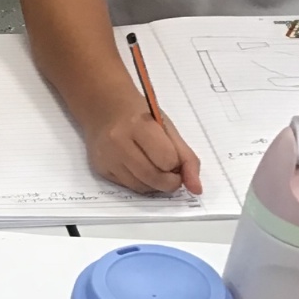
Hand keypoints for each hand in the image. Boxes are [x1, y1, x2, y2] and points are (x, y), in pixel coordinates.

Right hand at [87, 104, 202, 194]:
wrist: (105, 108)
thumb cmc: (140, 116)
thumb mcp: (167, 128)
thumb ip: (187, 158)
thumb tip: (197, 189)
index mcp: (139, 125)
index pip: (166, 159)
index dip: (176, 164)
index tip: (175, 159)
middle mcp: (119, 142)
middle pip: (153, 177)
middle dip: (169, 181)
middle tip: (172, 174)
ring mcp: (107, 158)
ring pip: (141, 187)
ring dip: (155, 185)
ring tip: (156, 169)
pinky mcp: (100, 169)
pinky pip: (128, 186)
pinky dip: (141, 183)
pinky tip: (140, 169)